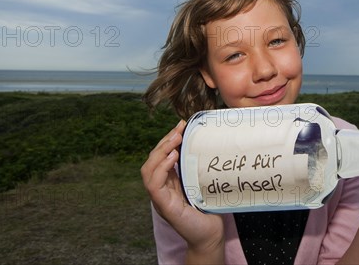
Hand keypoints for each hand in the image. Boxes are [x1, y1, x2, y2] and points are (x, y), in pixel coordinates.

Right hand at [141, 120, 224, 252]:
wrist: (211, 233)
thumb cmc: (209, 208)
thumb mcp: (202, 181)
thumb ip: (198, 166)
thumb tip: (207, 143)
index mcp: (169, 181)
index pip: (160, 156)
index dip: (168, 140)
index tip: (181, 125)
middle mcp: (162, 188)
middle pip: (152, 160)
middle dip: (164, 141)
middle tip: (179, 129)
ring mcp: (160, 198)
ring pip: (147, 170)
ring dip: (160, 152)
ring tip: (174, 141)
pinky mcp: (165, 206)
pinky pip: (154, 185)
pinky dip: (161, 169)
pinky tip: (172, 158)